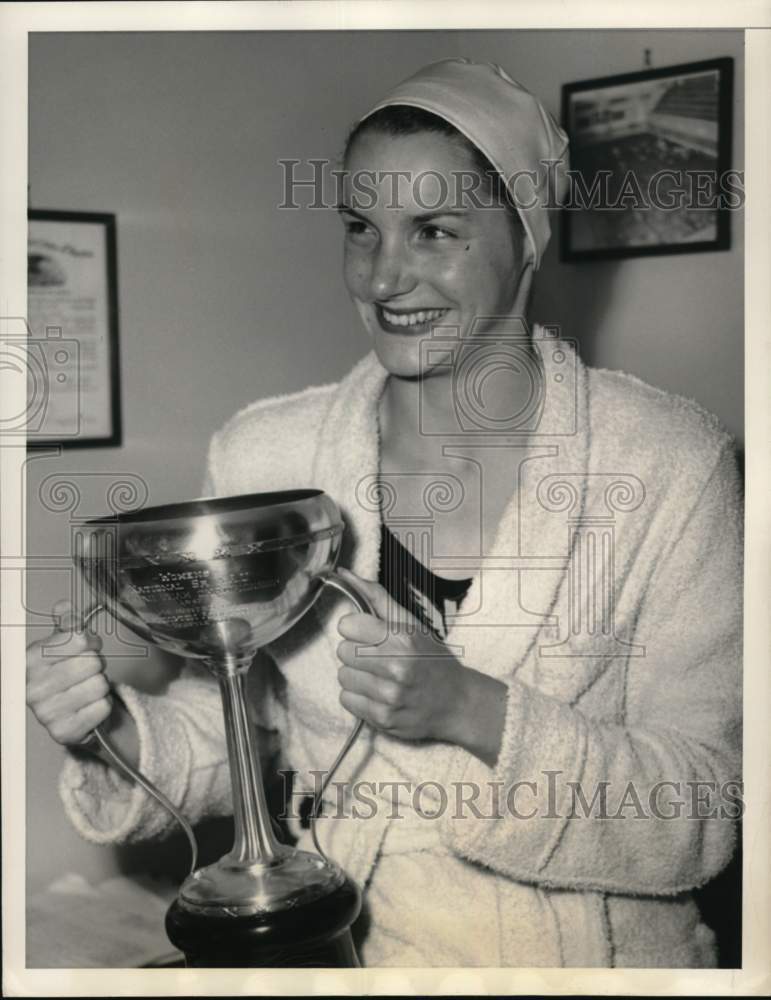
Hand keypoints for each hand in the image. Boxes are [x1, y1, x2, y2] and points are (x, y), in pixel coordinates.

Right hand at [26, 600, 111, 744]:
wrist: (68, 713)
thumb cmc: (65, 674)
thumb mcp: (61, 645)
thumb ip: (66, 624)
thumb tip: (65, 607)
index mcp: (31, 661)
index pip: (78, 639)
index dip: (91, 641)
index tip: (88, 647)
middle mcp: (33, 688)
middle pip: (92, 662)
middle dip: (97, 665)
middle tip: (88, 671)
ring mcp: (46, 713)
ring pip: (99, 684)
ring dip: (101, 685)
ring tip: (87, 688)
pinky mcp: (64, 732)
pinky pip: (102, 707)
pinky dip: (103, 705)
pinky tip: (89, 706)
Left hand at [335, 568, 469, 744]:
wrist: (457, 703)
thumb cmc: (432, 659)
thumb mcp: (411, 623)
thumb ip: (376, 597)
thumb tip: (344, 575)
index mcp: (402, 638)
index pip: (347, 625)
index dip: (355, 628)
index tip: (367, 634)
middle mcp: (396, 666)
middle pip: (342, 652)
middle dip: (355, 652)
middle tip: (376, 657)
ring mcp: (389, 695)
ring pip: (342, 677)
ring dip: (356, 675)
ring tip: (378, 676)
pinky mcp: (383, 718)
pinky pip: (346, 700)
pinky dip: (358, 696)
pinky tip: (377, 693)